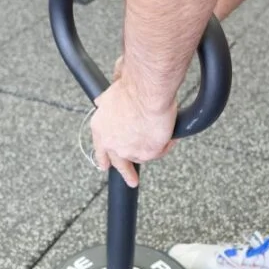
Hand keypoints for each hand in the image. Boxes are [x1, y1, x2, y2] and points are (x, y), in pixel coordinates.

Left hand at [91, 65, 177, 186]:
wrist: (146, 93)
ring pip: (141, 157)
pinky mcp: (148, 153)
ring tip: (160, 144)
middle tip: (131, 180)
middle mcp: (112, 143)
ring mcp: (129, 151)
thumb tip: (101, 101)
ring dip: (149, 152)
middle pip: (118, 163)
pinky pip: (159, 151)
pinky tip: (169, 136)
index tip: (106, 165)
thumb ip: (106, 102)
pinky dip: (165, 144)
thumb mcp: (111, 93)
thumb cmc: (131, 88)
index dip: (104, 157)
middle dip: (126, 173)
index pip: (100, 149)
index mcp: (100, 128)